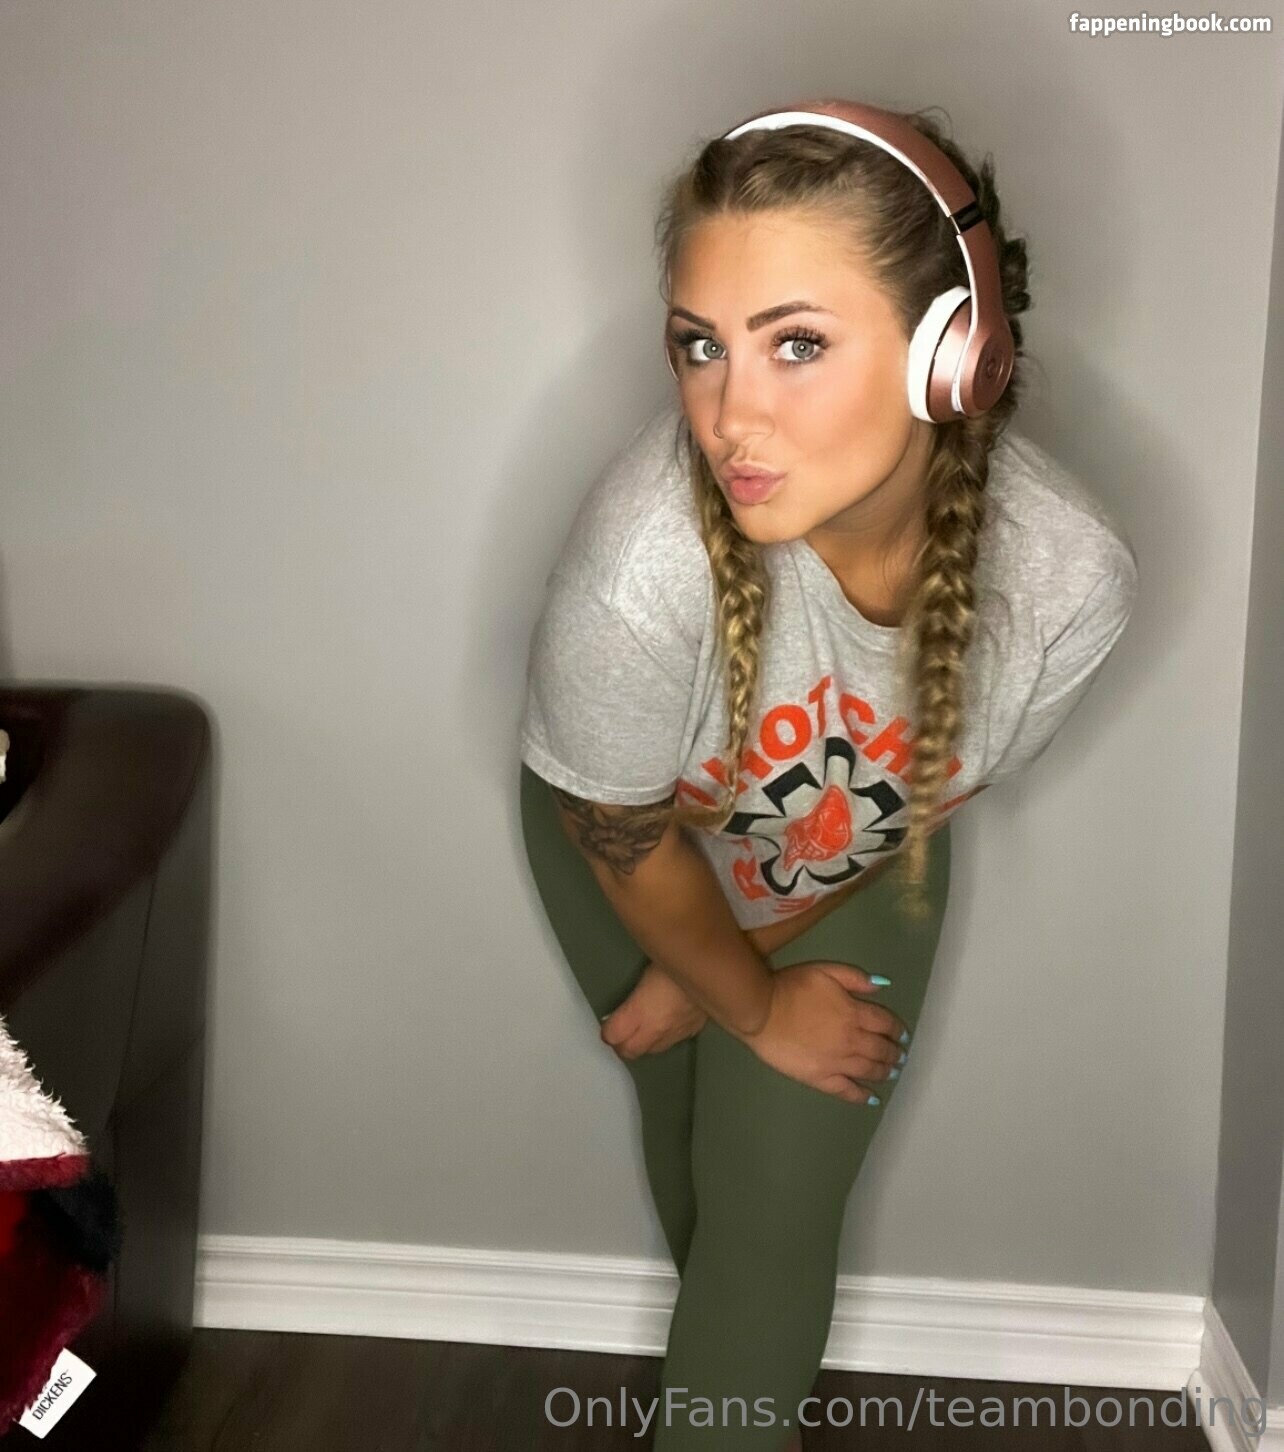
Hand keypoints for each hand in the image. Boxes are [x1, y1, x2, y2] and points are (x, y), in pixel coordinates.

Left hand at [599, 961, 707, 1059]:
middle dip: (621, 1044)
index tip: (607, 1023)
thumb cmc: (676, 959)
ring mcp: (675, 1033)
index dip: (607, 1030)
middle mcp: (656, 1028)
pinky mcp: (692, 1031)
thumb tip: (625, 1000)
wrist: (715, 967)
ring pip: (650, 1051)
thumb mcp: (647, 968)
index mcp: (640, 1011)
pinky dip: (664, 1037)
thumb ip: (635, 989)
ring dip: (642, 1043)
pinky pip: (672, 1043)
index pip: (613, 1035)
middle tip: (620, 1032)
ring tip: (642, 1029)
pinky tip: (666, 1024)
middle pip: (629, 1051)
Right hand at [738, 961, 907, 1103]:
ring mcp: (837, 1062)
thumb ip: (855, 978)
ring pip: (869, 1070)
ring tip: (891, 1072)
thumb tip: (882, 986)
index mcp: (855, 1013)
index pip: (885, 1023)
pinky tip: (872, 1098)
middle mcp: (852, 1040)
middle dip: (894, 1052)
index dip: (897, 1029)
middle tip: (900, 1055)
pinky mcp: (821, 1078)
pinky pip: (847, 1091)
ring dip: (884, 1072)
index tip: (902, 1034)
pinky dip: (862, 1095)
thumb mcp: (825, 970)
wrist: (761, 1011)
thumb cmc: (791, 987)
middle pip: (881, 1049)